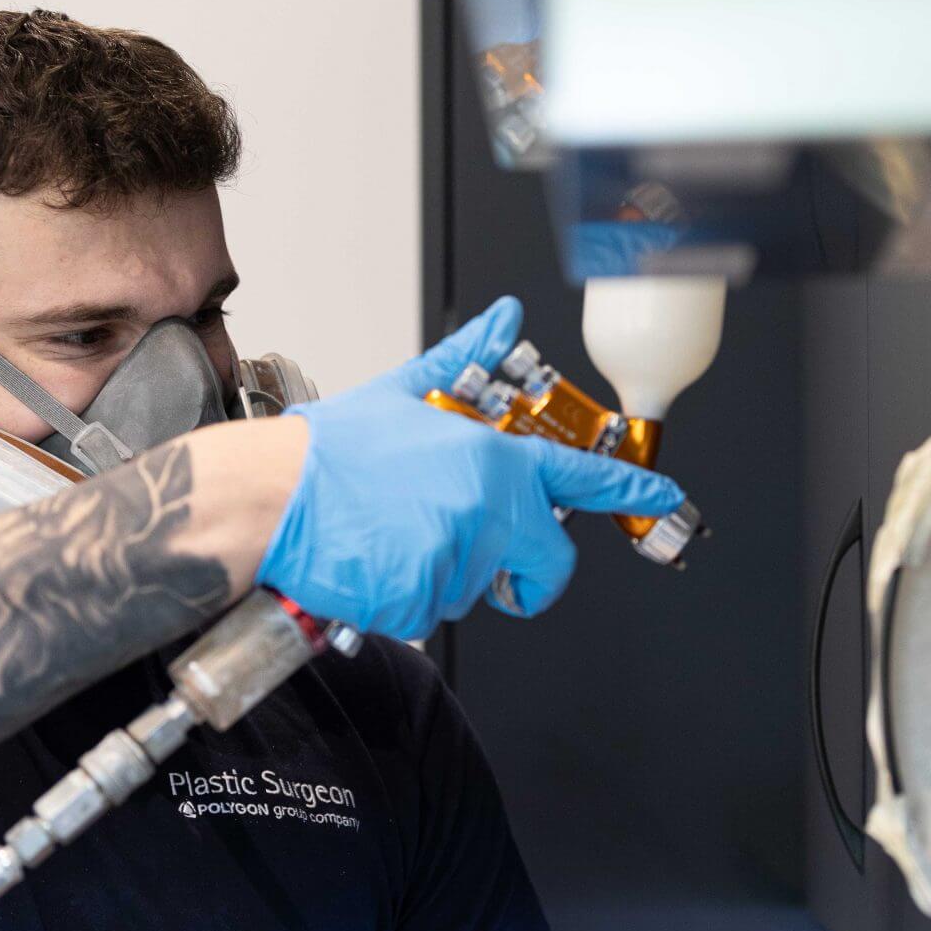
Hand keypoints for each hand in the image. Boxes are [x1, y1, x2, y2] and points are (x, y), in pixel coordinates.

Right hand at [257, 297, 684, 638]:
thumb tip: (503, 318)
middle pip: (547, 565)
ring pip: (476, 588)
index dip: (629, 490)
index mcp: (493, 462)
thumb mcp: (405, 395)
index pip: (581, 481)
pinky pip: (431, 612)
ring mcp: (458, 559)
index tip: (661, 494)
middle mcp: (487, 511)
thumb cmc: (330, 453)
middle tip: (478, 550)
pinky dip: (406, 596)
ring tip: (395, 536)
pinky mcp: (422, 600)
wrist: (269, 497)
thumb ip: (464, 362)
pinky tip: (377, 561)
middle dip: (525, 570)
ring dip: (444, 574)